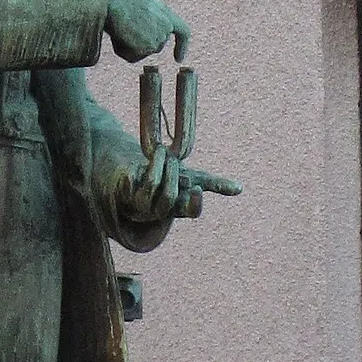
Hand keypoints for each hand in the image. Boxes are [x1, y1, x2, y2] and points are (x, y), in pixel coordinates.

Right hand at [100, 0, 190, 62]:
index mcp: (165, 12)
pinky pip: (131, 57)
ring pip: (141, 53)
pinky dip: (121, 51)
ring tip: (119, 27)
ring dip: (127, 46)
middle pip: (154, 46)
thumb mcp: (137, 7)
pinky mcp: (148, 48)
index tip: (179, 59)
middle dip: (138, 45)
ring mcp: (158, 38)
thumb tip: (137, 37)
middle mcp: (166, 26)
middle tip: (120, 28)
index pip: (182, 32)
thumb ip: (145, 22)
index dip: (181, 46)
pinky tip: (118, 35)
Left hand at [113, 140, 242, 228]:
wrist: (125, 172)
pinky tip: (136, 169)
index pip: (189, 211)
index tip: (196, 188)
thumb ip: (212, 184)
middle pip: (168, 198)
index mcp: (176, 207)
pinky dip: (136, 175)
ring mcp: (138, 202)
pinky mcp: (121, 192)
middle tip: (174, 158)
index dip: (193, 203)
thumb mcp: (187, 177)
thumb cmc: (161, 176)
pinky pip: (131, 185)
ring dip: (158, 167)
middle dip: (173, 176)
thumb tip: (240, 189)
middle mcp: (157, 209)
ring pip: (151, 189)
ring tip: (162, 150)